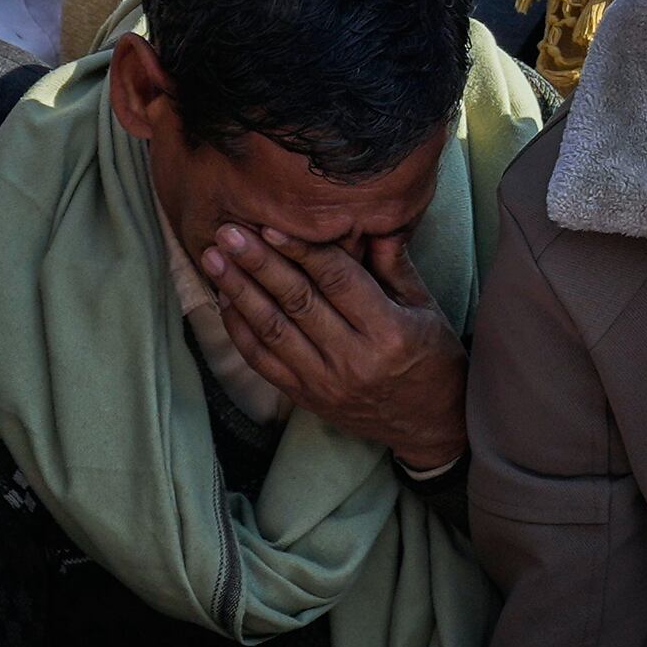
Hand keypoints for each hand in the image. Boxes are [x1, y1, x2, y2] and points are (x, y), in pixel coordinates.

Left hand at [197, 227, 471, 471]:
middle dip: (258, 263)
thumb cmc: (433, 359)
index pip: (338, 281)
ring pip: (272, 329)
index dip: (302, 250)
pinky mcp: (306, 396)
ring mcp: (326, 381)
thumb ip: (395, 266)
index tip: (270, 224)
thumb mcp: (426, 309)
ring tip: (213, 258)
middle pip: (297, 301)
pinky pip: (262, 360)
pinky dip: (239, 328)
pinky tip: (224, 298)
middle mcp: (355, 359)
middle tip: (227, 232)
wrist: (431, 425)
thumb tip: (372, 221)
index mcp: (390, 331)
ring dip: (238, 291)